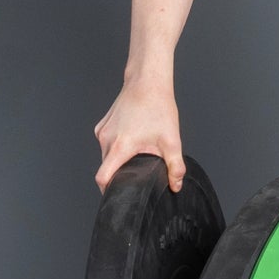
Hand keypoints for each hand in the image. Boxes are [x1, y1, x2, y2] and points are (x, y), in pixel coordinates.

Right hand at [93, 78, 184, 193]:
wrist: (148, 81)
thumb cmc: (158, 107)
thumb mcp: (171, 141)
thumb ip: (175, 167)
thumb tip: (176, 185)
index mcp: (120, 146)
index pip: (103, 178)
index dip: (109, 191)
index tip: (119, 196)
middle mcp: (106, 139)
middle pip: (106, 168)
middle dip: (119, 176)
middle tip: (136, 177)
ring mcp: (102, 131)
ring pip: (106, 155)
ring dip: (118, 160)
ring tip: (136, 157)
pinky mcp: (102, 125)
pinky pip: (106, 143)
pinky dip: (116, 148)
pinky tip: (132, 142)